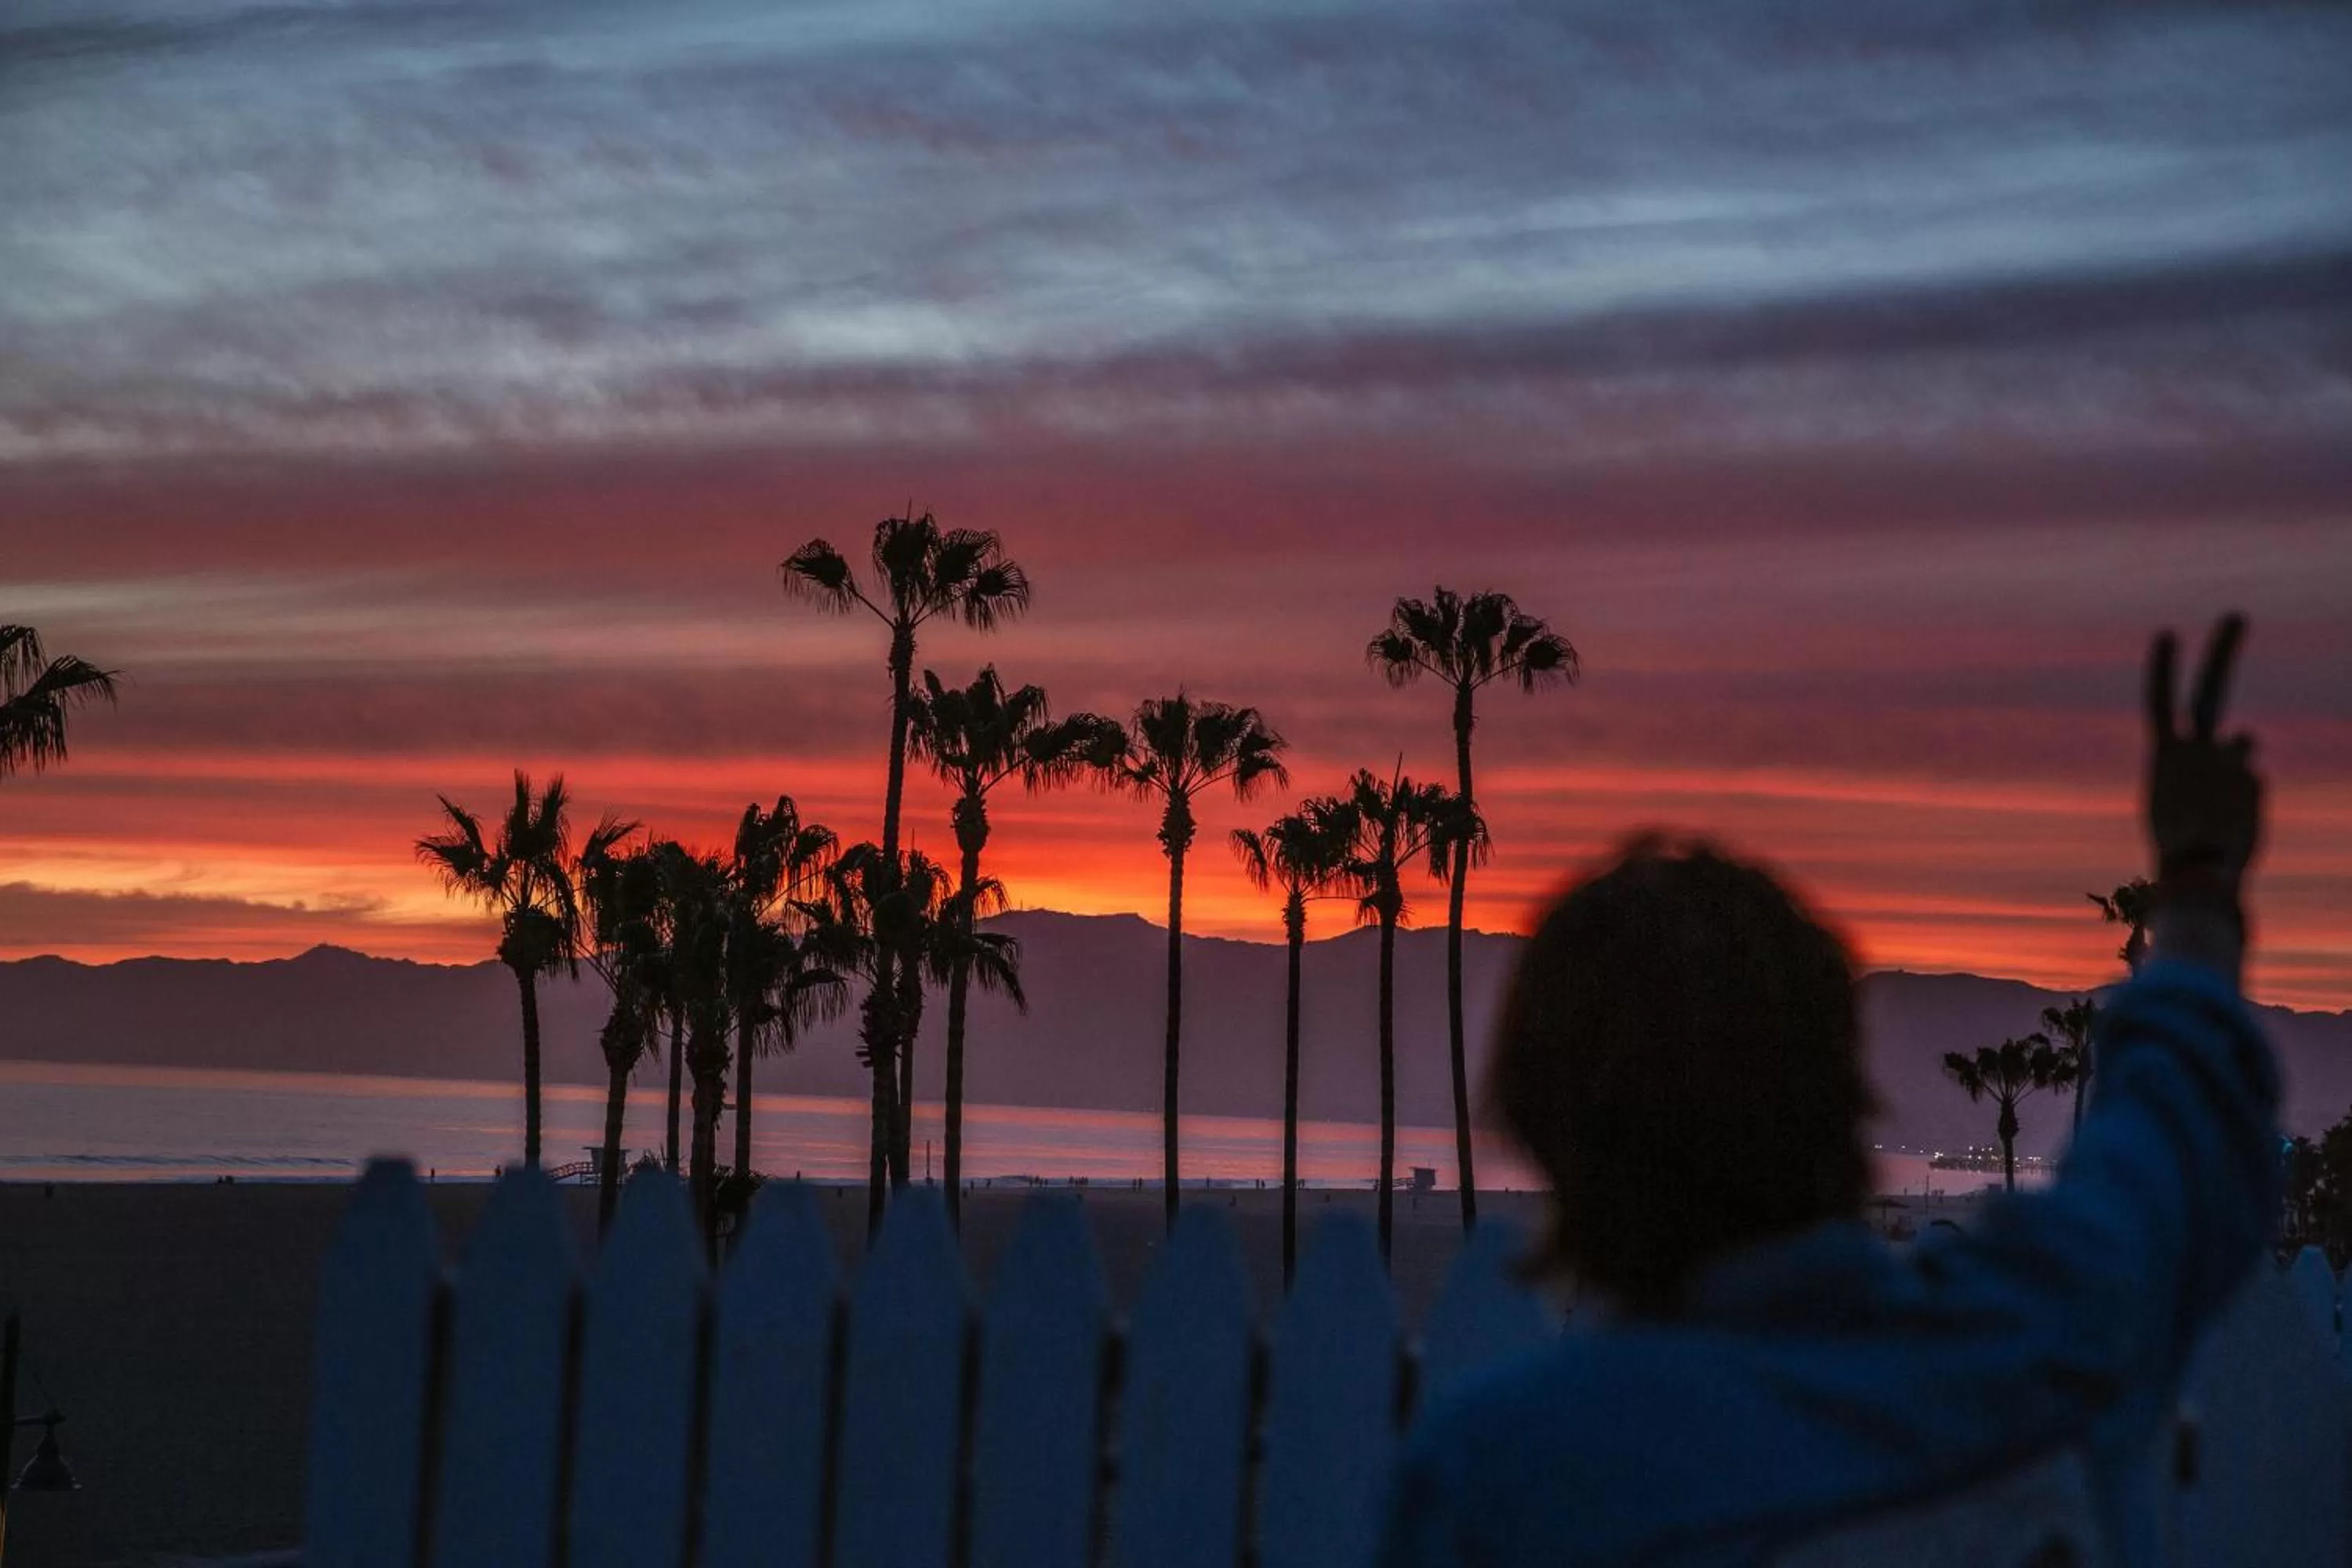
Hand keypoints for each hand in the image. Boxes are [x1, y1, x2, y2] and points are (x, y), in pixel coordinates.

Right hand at [2144, 614, 2262, 901]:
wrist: (2196, 873)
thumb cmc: (2178, 850)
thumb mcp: (2177, 804)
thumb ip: (2209, 764)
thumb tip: (2250, 736)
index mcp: (2163, 757)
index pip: (2160, 703)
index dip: (2163, 667)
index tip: (2168, 632)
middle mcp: (2195, 749)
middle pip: (2210, 689)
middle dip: (2223, 650)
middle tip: (2237, 616)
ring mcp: (2227, 762)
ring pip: (2241, 746)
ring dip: (2234, 765)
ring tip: (2219, 802)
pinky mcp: (2252, 778)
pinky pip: (2251, 783)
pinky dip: (2244, 801)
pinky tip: (2233, 824)